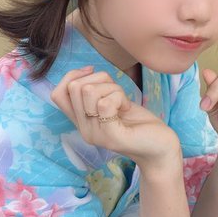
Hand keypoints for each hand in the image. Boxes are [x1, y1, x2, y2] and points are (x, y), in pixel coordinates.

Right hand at [51, 67, 180, 170]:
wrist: (159, 146)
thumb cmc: (137, 122)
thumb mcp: (111, 102)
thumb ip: (96, 92)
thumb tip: (86, 70)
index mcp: (81, 122)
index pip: (58, 94)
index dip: (72, 76)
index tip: (93, 72)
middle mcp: (84, 130)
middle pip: (75, 87)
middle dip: (100, 80)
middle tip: (116, 93)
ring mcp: (96, 135)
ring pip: (89, 91)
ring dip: (112, 88)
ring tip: (123, 103)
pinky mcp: (111, 137)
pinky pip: (105, 103)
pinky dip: (120, 97)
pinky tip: (127, 108)